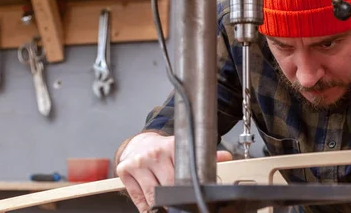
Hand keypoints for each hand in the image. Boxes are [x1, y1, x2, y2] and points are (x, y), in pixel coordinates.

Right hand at [115, 132, 232, 211]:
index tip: (190, 195)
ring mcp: (138, 162)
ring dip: (160, 204)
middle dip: (175, 198)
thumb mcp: (181, 149)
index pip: (183, 172)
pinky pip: (138, 199)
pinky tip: (151, 205)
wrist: (140, 143)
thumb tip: (226, 157)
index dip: (188, 188)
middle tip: (179, 201)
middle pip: (168, 187)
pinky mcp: (124, 170)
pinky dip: (146, 207)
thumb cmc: (163, 150)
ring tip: (166, 202)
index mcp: (172, 145)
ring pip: (153, 195)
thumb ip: (202, 155)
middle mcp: (154, 153)